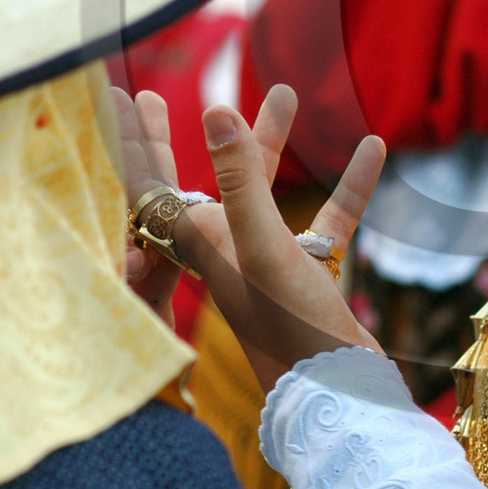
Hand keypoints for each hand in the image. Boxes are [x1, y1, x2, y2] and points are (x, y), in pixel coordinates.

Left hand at [114, 84, 385, 389]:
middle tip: (164, 93)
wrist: (337, 395)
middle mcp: (227, 252)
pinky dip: (346, 184)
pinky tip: (371, 148)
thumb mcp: (261, 244)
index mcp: (202, 245)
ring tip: (287, 94)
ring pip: (264, 191)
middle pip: (202, 179)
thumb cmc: (291, 325)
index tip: (116, 95)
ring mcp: (267, 264)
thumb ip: (239, 178)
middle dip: (189, 134)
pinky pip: (327, 218)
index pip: (154, 184)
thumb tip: (214, 110)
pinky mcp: (309, 276)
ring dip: (272, 143)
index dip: (136, 140)